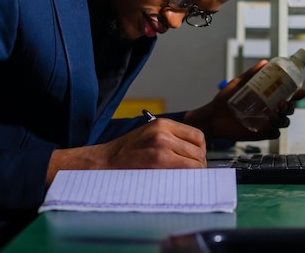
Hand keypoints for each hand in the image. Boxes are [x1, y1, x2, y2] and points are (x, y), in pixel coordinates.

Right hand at [46, 118, 206, 184]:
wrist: (105, 161)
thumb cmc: (127, 151)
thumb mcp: (150, 135)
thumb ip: (171, 138)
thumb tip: (195, 152)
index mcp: (163, 123)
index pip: (198, 136)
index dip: (200, 150)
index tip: (195, 158)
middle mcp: (164, 132)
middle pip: (198, 149)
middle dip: (199, 163)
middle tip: (192, 172)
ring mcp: (162, 146)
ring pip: (195, 161)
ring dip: (194, 172)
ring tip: (186, 177)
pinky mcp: (158, 161)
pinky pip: (185, 170)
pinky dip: (186, 177)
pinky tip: (179, 180)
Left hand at [184, 61, 304, 141]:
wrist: (212, 117)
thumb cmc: (224, 100)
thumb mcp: (238, 84)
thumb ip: (251, 74)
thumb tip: (265, 62)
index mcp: (267, 98)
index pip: (287, 95)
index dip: (296, 94)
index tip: (301, 90)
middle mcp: (270, 110)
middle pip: (289, 109)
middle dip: (291, 106)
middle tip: (284, 102)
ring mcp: (266, 123)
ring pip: (284, 121)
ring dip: (284, 117)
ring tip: (275, 111)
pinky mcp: (261, 134)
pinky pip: (274, 133)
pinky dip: (275, 128)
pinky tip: (270, 122)